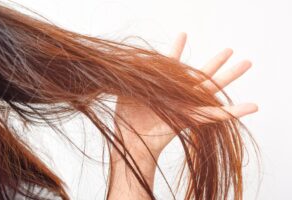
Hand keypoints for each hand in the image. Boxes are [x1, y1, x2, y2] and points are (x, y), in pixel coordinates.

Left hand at [113, 32, 257, 158]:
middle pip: (201, 75)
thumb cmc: (126, 117)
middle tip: (229, 50)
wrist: (130, 140)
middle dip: (215, 63)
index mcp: (164, 87)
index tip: (183, 35)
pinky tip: (252, 106)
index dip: (177, 50)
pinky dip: (234, 111)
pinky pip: (216, 115)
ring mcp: (186, 106)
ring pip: (212, 89)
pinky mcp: (192, 119)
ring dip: (229, 76)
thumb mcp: (129, 89)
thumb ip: (137, 74)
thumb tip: (137, 58)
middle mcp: (178, 95)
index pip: (173, 65)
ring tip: (246, 63)